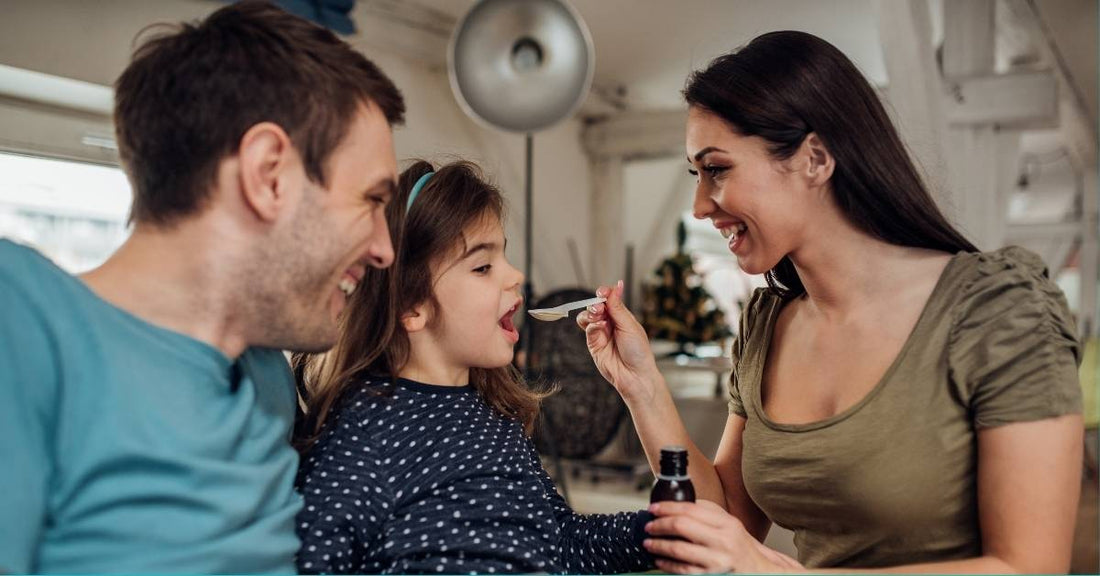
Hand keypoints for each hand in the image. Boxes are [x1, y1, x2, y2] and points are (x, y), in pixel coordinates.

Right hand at [576, 280, 660, 401]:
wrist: (635, 375)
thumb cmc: (638, 351)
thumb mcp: (629, 325)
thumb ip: (618, 307)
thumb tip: (616, 286)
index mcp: (621, 316)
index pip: (609, 298)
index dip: (604, 293)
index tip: (602, 292)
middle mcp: (610, 323)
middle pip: (595, 305)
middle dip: (596, 303)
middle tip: (600, 307)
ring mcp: (601, 333)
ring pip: (587, 316)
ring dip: (590, 312)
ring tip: (597, 315)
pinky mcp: (593, 344)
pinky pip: (588, 329)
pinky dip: (591, 325)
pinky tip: (599, 326)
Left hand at [643, 500, 802, 573]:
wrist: (759, 572)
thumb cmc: (739, 547)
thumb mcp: (729, 524)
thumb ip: (707, 512)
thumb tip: (678, 504)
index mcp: (727, 523)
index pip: (691, 509)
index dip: (667, 507)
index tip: (653, 508)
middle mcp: (723, 541)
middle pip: (682, 526)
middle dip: (660, 525)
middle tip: (649, 525)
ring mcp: (717, 561)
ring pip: (679, 549)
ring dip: (659, 545)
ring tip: (649, 542)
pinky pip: (682, 570)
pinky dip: (666, 564)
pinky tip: (659, 560)